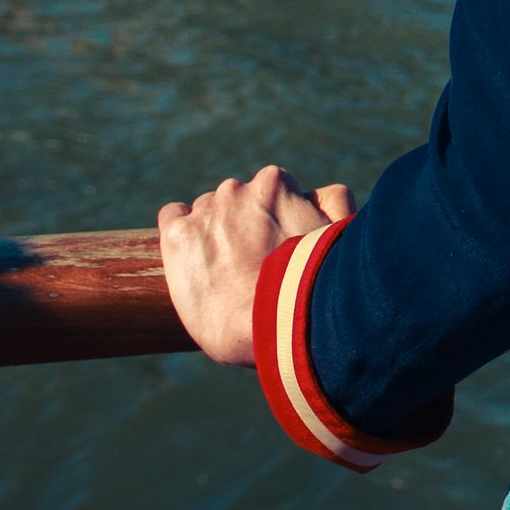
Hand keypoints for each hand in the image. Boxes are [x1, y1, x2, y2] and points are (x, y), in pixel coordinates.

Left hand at [153, 165, 353, 366]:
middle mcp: (236, 190)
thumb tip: (317, 192)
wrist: (272, 325)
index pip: (270, 190)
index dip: (274, 221)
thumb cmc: (313, 285)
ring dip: (213, 233)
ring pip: (205, 212)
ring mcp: (204, 212)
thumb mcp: (337, 233)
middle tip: (251, 265)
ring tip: (223, 272)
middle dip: (241, 225)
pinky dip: (180, 231)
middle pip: (235, 201)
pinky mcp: (178, 236)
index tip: (276, 248)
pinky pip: (172, 216)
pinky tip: (190, 256)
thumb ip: (334, 202)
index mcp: (275, 184)